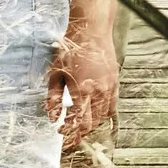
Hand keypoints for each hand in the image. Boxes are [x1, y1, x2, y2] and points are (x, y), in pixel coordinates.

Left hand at [48, 6, 121, 144]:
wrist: (92, 31)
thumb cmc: (71, 51)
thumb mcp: (55, 73)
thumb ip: (54, 98)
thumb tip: (53, 118)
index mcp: (82, 90)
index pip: (79, 122)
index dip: (71, 133)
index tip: (62, 135)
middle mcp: (99, 92)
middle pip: (93, 123)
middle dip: (80, 133)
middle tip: (69, 135)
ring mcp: (110, 88)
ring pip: (104, 117)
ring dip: (92, 125)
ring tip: (80, 125)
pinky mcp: (115, 83)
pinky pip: (112, 106)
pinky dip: (103, 115)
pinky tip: (94, 114)